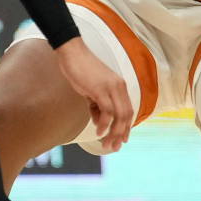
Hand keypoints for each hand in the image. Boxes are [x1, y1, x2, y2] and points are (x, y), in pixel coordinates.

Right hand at [54, 37, 132, 151]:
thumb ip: (97, 106)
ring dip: (113, 132)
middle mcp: (119, 87)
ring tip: (105, 143)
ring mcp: (111, 87)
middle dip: (121, 134)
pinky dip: (104, 124)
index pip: (128, 110)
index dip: (126, 127)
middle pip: (126, 115)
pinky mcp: (101, 89)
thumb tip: (100, 123)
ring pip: (119, 115)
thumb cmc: (80, 70)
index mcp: (119, 86)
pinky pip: (108, 111)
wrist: (72, 52)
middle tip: (114, 147)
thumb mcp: (91, 91)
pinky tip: (98, 132)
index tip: (122, 140)